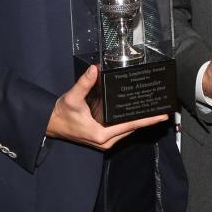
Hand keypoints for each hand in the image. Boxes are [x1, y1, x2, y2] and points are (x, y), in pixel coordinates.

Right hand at [46, 65, 168, 149]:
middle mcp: (105, 141)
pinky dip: (129, 122)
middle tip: (161, 109)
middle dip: (146, 120)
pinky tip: (136, 113)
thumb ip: (84, 83)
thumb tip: (95, 69)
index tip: (161, 117)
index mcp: (101, 134)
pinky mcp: (102, 139)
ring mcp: (104, 142)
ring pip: (127, 130)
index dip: (147, 120)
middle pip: (132, 129)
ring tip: (152, 110)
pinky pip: (121, 130)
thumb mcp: (72, 97)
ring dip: (138, 121)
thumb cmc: (61, 113)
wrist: (50, 124)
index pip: (130, 126)